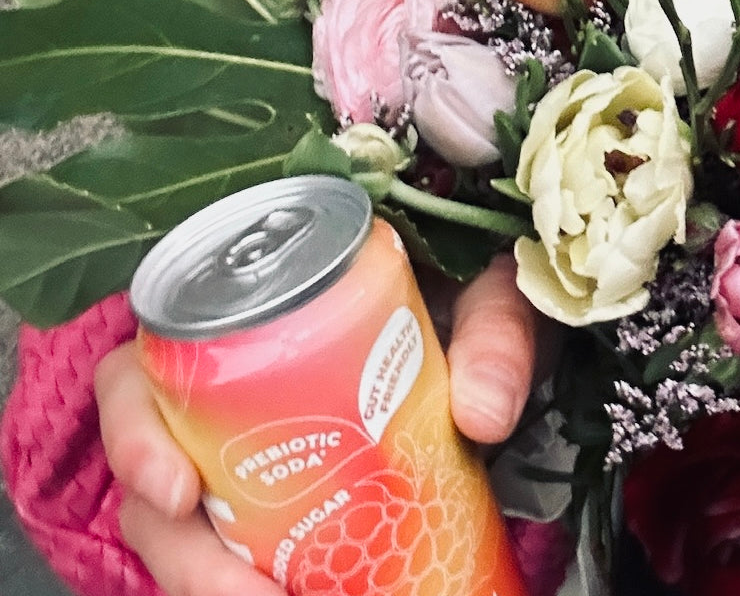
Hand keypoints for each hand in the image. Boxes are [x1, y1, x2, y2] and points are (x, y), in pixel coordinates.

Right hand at [95, 252, 538, 595]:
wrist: (494, 308)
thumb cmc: (470, 284)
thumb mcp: (486, 290)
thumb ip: (494, 333)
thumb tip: (484, 414)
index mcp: (248, 311)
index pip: (144, 365)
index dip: (135, 432)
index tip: (177, 492)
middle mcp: (226, 379)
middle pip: (154, 466)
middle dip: (180, 546)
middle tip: (242, 591)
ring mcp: (250, 438)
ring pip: (186, 520)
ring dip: (213, 575)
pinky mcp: (282, 487)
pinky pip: (237, 541)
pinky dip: (250, 575)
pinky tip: (295, 593)